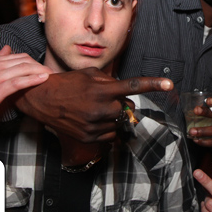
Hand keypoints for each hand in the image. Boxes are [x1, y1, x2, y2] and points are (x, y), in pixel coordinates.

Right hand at [0, 45, 50, 135]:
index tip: (45, 68)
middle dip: (41, 65)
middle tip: (55, 73)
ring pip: (24, 68)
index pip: (18, 56)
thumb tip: (7, 49)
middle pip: (24, 60)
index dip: (34, 61)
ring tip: (54, 76)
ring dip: (41, 71)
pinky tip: (44, 79)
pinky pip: (19, 81)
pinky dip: (33, 79)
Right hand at [15, 68, 172, 142]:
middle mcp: (100, 107)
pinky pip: (110, 134)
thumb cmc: (67, 83)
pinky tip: (91, 120)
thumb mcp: (89, 74)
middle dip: (120, 103)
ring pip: (119, 121)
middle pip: (126, 108)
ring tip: (93, 109)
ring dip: (112, 116)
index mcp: (102, 89)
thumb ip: (110, 81)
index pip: (133, 86)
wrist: (42, 99)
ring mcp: (95, 124)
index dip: (153, 84)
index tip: (169, 84)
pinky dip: (106, 128)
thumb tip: (124, 91)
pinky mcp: (90, 136)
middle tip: (104, 99)